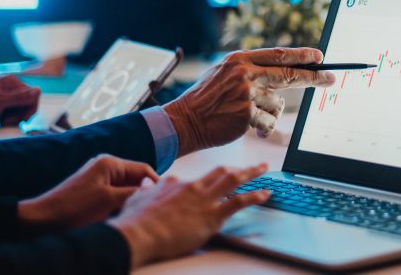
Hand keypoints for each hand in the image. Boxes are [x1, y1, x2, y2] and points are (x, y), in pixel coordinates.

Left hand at [0, 74, 39, 124]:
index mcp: (10, 81)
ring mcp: (6, 95)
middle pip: (28, 102)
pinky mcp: (3, 103)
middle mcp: (10, 86)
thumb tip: (38, 90)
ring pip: (22, 109)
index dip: (30, 108)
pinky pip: (14, 112)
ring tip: (1, 121)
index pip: (32, 94)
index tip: (23, 119)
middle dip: (20, 114)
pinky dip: (9, 119)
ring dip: (14, 118)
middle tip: (7, 121)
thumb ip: (19, 97)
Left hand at [18, 154, 157, 231]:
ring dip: (128, 200)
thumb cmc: (75, 207)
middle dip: (141, 193)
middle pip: (135, 178)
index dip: (155, 183)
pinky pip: (114, 194)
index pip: (143, 169)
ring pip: (125, 188)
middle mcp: (106, 165)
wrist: (43, 218)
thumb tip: (154, 188)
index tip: (162, 199)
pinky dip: (118, 204)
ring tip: (130, 213)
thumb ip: (134, 192)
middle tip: (146, 209)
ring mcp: (98, 177)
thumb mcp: (110, 200)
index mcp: (110, 162)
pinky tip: (117, 215)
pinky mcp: (93, 189)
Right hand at [109, 164, 269, 269]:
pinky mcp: (212, 216)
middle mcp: (193, 187)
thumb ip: (145, 190)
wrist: (139, 233)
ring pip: (233, 180)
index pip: (195, 180)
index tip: (211, 185)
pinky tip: (265, 194)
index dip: (206, 183)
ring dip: (251, 173)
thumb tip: (145, 184)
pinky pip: (239, 201)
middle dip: (239, 168)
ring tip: (264, 169)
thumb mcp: (137, 199)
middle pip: (221, 171)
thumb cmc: (135, 220)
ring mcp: (204, 200)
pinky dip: (255, 196)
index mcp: (176, 183)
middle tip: (253, 166)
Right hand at [163, 48, 334, 155]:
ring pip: (277, 104)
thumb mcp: (225, 74)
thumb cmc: (207, 99)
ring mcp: (246, 94)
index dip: (301, 55)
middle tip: (330, 79)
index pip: (278, 54)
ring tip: (246, 114)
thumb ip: (251, 70)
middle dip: (314, 77)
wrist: (185, 121)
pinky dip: (262, 127)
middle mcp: (244, 73)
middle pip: (289, 74)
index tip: (319, 57)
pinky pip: (269, 122)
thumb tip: (284, 71)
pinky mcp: (247, 115)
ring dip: (269, 112)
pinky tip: (245, 126)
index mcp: (239, 60)